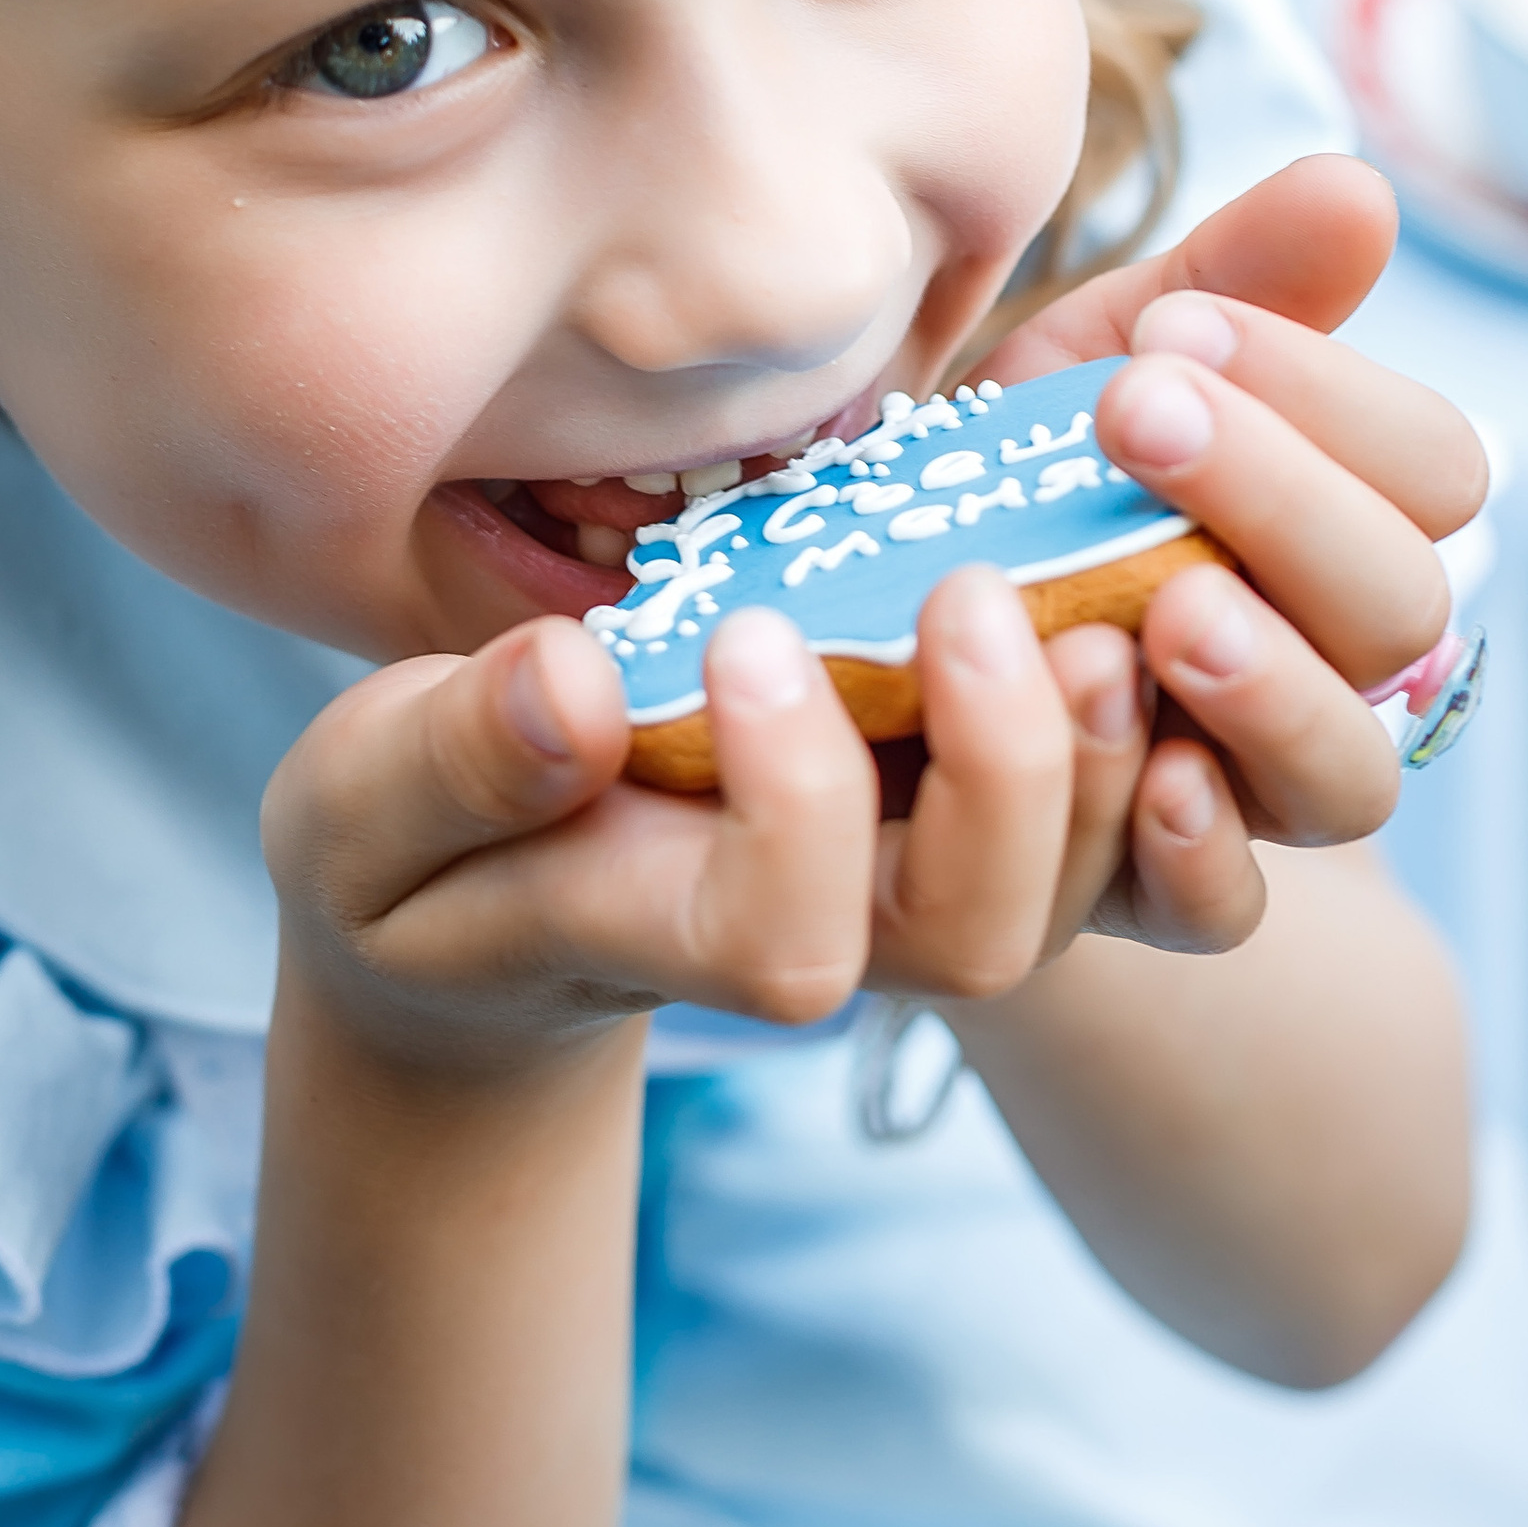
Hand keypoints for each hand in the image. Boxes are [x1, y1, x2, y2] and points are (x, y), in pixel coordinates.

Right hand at [263, 560, 1112, 1068]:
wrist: (481, 904)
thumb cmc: (412, 847)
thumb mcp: (371, 803)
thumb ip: (452, 762)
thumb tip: (571, 686)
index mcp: (667, 931)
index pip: (787, 931)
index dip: (795, 801)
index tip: (737, 630)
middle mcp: (822, 929)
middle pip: (981, 935)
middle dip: (1010, 774)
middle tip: (975, 593)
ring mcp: (905, 878)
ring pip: (1079, 887)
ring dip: (1110, 749)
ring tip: (1100, 592)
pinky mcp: (955, 805)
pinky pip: (1111, 814)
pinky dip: (1157, 726)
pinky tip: (1143, 591)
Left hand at [976, 154, 1487, 954]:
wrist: (842, 645)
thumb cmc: (1001, 483)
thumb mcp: (1085, 362)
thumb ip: (1225, 279)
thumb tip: (1364, 187)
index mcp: (1336, 523)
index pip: (1429, 467)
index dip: (1333, 398)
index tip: (1176, 327)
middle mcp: (1325, 664)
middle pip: (1401, 609)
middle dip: (1281, 502)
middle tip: (1139, 413)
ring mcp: (1248, 791)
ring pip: (1349, 774)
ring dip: (1273, 684)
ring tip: (1168, 609)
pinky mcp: (1145, 895)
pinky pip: (1225, 910)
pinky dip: (1200, 849)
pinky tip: (1147, 776)